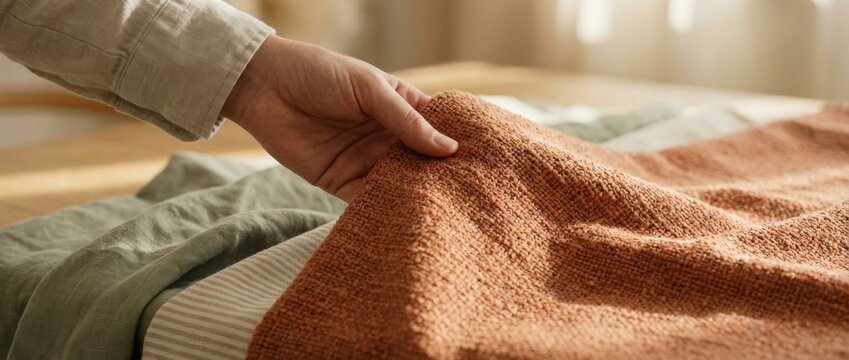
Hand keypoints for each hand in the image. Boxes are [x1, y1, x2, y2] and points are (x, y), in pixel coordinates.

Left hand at [222, 36, 457, 200]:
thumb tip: (449, 149)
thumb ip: (406, 121)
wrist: (264, 86)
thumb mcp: (369, 89)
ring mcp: (365, 161)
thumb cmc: (320, 74)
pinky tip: (402, 221)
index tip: (481, 166)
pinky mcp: (341, 182)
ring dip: (414, 198)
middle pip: (421, 163)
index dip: (456, 146)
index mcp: (400, 108)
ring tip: (441, 216)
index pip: (437, 130)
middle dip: (439, 180)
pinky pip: (367, 201)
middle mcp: (387, 138)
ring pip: (399, 185)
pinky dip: (383, 210)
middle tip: (467, 200)